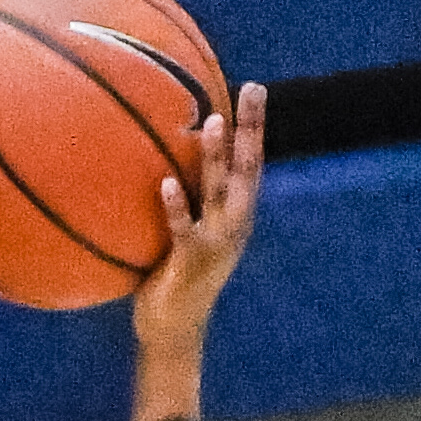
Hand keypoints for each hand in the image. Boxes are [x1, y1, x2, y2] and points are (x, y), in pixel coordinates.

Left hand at [133, 81, 265, 351]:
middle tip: (254, 88)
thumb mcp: (186, 233)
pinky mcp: (189, 264)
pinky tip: (166, 183)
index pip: (250, 165)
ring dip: (217, 157)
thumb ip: (187, 200)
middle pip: (247, 169)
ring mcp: (214, 245)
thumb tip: (165, 158)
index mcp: (235, 217)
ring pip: (219, 193)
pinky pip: (183, 231)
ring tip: (213, 122)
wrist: (171, 332)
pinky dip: (176, 208)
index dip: (254, 128)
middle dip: (252, 129)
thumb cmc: (173, 277)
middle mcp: (232, 227)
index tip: (254, 90)